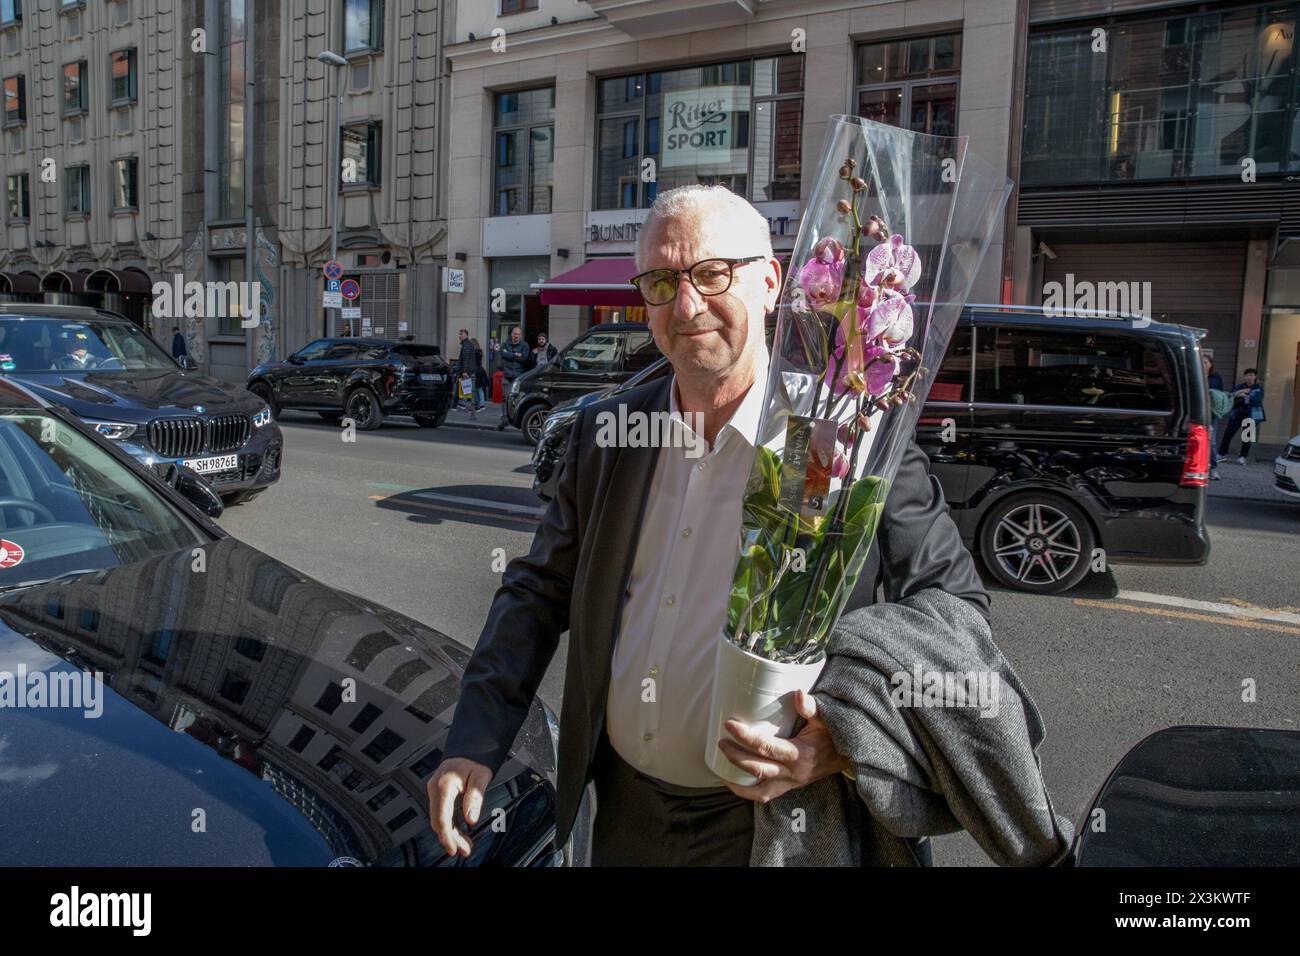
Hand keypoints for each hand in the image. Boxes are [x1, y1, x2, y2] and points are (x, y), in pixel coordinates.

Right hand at [427, 757, 492, 858]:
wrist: (467, 749)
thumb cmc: (474, 760)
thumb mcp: (481, 776)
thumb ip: (475, 797)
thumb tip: (471, 819)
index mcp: (444, 784)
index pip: (442, 816)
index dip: (447, 835)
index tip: (453, 848)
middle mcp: (435, 788)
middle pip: (439, 821)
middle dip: (450, 838)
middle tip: (464, 850)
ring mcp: (435, 792)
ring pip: (439, 819)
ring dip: (451, 834)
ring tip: (465, 846)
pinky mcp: (438, 795)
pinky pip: (442, 814)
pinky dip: (450, 826)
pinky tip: (460, 835)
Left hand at [716, 689, 850, 803]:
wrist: (850, 756)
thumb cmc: (834, 734)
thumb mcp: (825, 717)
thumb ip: (811, 706)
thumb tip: (797, 693)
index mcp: (800, 754)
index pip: (767, 747)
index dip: (746, 737)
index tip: (729, 725)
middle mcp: (794, 772)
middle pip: (758, 769)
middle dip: (735, 757)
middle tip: (721, 741)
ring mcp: (792, 783)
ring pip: (760, 791)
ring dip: (738, 782)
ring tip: (721, 768)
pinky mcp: (790, 787)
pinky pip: (766, 795)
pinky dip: (749, 791)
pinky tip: (735, 781)